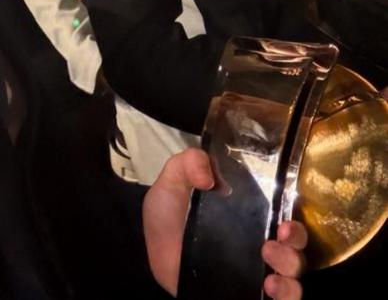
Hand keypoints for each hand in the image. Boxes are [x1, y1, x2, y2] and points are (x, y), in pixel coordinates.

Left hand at [143, 148, 306, 297]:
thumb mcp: (173, 182)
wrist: (153, 256)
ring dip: (290, 264)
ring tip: (269, 256)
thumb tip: (211, 176)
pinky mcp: (250, 291)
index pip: (280, 213)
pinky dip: (287, 294)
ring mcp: (256, 269)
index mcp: (246, 214)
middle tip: (280, 235)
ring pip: (293, 270)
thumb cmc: (167, 217)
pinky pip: (285, 298)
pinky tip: (270, 286)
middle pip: (294, 242)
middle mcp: (258, 241)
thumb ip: (188, 163)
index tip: (284, 218)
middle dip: (296, 239)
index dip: (290, 215)